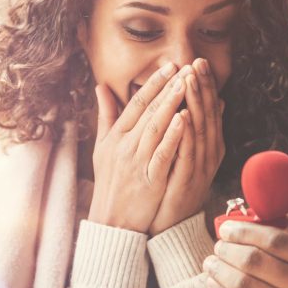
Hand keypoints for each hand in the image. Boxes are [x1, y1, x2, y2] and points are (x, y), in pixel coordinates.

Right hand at [88, 63, 188, 232]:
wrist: (112, 220)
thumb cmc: (110, 182)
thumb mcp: (102, 147)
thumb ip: (106, 116)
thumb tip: (101, 87)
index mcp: (115, 136)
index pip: (136, 103)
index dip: (153, 83)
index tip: (169, 66)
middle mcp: (124, 146)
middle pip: (148, 111)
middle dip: (167, 88)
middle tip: (184, 68)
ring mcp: (136, 162)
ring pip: (156, 128)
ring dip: (171, 104)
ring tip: (186, 85)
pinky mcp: (149, 179)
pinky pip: (162, 153)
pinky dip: (173, 135)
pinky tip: (185, 118)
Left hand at [149, 58, 224, 234]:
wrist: (170, 224)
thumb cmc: (174, 186)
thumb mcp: (186, 153)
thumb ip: (195, 128)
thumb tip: (211, 102)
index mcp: (208, 145)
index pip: (208, 109)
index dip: (205, 85)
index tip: (197, 62)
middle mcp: (208, 153)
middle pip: (208, 114)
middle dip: (202, 87)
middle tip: (197, 62)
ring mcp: (200, 167)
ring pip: (201, 129)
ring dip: (196, 103)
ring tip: (190, 79)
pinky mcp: (188, 180)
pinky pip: (188, 153)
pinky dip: (187, 134)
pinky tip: (184, 115)